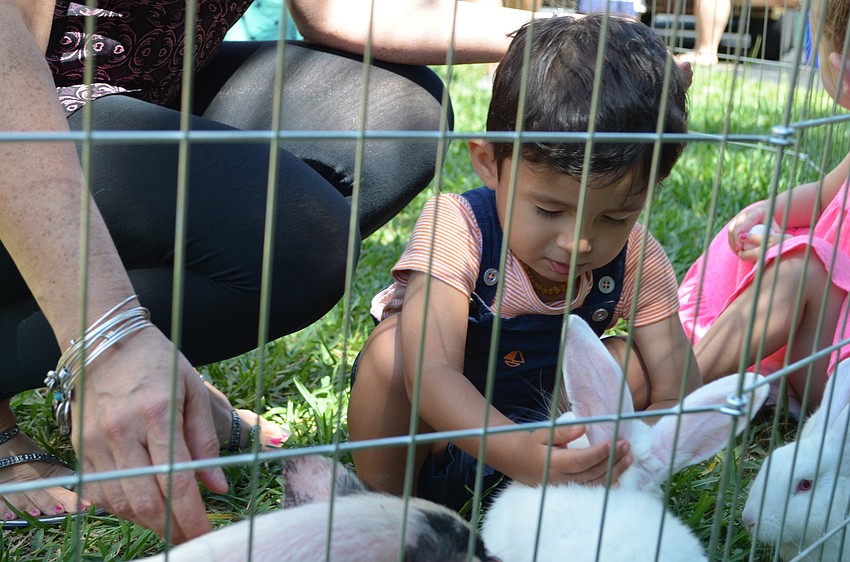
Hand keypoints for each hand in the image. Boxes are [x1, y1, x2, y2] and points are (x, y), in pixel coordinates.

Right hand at [71, 329, 227, 542]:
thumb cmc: (159, 362)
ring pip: (121, 502)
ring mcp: (96, 441)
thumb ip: (205, 441)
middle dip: (172, 527)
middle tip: (192, 537)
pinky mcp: (80, 447)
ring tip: (171, 523)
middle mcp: (122, 432)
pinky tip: (143, 507)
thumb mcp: (193, 391)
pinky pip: (100, 492)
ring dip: (148, 522)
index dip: (192, 516)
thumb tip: (217, 487)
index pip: (177, 481)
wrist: (106, 341)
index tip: (207, 534)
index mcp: (157, 414)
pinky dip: (122, 508)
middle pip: (146, 501)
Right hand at [508, 423, 631, 485]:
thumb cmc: (532, 445)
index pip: (581, 459)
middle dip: (612, 459)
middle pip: (592, 472)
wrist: (518, 462)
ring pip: (595, 482)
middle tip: (626, 445)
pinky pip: (591, 489)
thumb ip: (563, 431)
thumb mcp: (542, 433)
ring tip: (628, 458)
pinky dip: (606, 484)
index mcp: (553, 463)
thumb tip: (583, 427)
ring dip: (614, 471)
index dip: (599, 452)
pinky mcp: (569, 490)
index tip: (614, 442)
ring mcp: (566, 487)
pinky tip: (619, 477)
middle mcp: (561, 479)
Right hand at [726, 204, 785, 262]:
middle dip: (736, 239)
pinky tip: (738, 252)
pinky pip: (730, 238)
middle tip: (739, 249)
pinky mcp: (731, 228)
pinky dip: (733, 245)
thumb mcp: (774, 225)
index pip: (747, 221)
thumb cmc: (770, 222)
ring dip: (734, 244)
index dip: (743, 229)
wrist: (761, 214)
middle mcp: (742, 216)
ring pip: (731, 233)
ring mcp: (735, 221)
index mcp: (754, 213)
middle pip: (736, 228)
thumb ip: (777, 233)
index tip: (742, 237)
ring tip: (739, 254)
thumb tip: (783, 243)